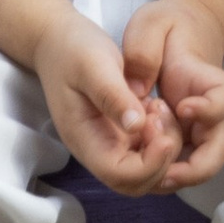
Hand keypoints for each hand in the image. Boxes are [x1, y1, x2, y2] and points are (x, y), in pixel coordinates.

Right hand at [0, 0, 187, 195]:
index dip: (149, 164)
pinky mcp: (118, 133)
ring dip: (161, 149)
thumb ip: (113, 96)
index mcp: (85, 139)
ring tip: (159, 108)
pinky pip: (144, 151)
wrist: (58, 40)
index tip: (165, 133)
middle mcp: (96, 149)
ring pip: (142, 170)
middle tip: (163, 116)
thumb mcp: (94, 65)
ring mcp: (107, 143)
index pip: (120, 175)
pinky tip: (156, 106)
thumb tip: (137, 126)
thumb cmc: (72, 50)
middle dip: (159, 159)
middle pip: (134, 182)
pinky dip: (158, 137)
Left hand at [120, 0, 223, 192]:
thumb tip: (137, 89)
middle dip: (197, 167)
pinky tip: (140, 165)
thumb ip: (143, 51)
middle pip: (221, 147)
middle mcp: (208, 108)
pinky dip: (166, 170)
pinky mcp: (183, 134)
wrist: (183, 29)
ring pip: (204, 162)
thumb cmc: (167, 26)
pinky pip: (181, 161)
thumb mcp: (150, 24)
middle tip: (165, 172)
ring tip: (150, 177)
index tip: (183, 106)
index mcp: (204, 77)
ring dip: (181, 176)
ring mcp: (197, 125)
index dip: (210, 108)